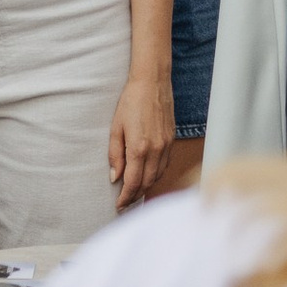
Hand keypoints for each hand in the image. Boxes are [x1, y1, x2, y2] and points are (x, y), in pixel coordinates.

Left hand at [108, 68, 174, 204]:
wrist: (152, 82)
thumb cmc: (131, 101)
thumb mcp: (116, 127)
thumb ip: (115, 154)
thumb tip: (115, 177)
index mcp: (139, 148)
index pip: (133, 182)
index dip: (125, 197)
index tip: (119, 205)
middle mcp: (156, 150)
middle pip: (147, 183)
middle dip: (135, 195)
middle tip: (125, 202)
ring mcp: (166, 146)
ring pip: (157, 176)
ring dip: (146, 186)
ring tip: (135, 192)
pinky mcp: (171, 140)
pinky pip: (165, 165)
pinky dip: (156, 174)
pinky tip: (148, 175)